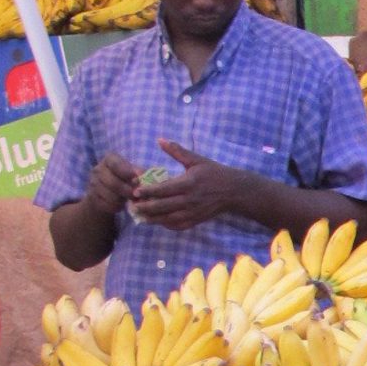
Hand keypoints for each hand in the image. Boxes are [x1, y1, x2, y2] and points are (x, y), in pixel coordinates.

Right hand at [87, 152, 140, 218]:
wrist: (107, 193)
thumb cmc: (125, 179)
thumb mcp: (132, 173)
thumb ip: (138, 172)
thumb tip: (141, 175)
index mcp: (109, 159)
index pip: (115, 164)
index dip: (126, 172)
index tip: (136, 180)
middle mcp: (98, 169)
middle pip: (113, 183)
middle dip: (127, 191)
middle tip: (137, 195)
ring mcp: (93, 184)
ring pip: (110, 196)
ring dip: (123, 200)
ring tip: (129, 200)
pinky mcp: (92, 197)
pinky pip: (106, 205)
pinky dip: (116, 206)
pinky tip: (120, 204)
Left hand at [131, 141, 252, 229]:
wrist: (234, 191)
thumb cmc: (214, 173)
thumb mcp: (196, 159)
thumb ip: (177, 151)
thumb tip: (159, 140)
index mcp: (188, 183)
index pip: (164, 189)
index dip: (148, 191)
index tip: (135, 191)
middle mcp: (190, 200)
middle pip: (163, 206)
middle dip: (145, 207)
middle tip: (132, 206)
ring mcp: (193, 212)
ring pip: (168, 218)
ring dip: (153, 218)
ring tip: (139, 216)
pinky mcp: (196, 220)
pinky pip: (178, 225)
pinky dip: (166, 225)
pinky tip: (157, 221)